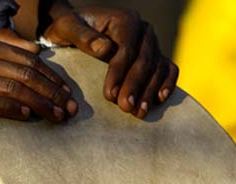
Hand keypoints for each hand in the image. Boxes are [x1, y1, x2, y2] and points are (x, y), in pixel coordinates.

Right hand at [0, 28, 77, 127]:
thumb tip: (33, 50)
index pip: (25, 57)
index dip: (50, 75)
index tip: (66, 92)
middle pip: (24, 72)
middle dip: (52, 91)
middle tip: (69, 109)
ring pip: (11, 86)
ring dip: (39, 103)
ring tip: (55, 117)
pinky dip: (10, 108)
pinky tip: (26, 116)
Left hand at [43, 6, 178, 118]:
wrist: (77, 31)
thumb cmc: (70, 28)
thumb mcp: (67, 27)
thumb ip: (83, 36)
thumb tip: (105, 49)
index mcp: (124, 20)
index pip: (127, 48)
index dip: (120, 72)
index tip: (109, 94)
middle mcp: (143, 30)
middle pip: (145, 60)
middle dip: (134, 86)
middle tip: (125, 107)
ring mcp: (152, 44)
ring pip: (157, 67)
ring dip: (149, 91)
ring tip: (138, 112)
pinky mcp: (156, 56)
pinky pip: (169, 69)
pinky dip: (167, 84)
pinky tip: (159, 100)